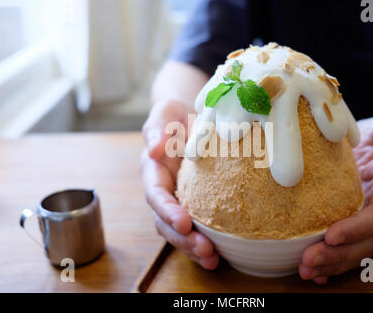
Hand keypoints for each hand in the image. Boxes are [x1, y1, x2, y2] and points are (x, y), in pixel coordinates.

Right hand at [141, 100, 218, 268]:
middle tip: (204, 249)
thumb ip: (157, 129)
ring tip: (211, 259)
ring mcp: (178, 200)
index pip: (156, 195)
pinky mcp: (195, 205)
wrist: (190, 119)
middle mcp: (163, 190)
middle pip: (165, 222)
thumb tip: (154, 150)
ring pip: (179, 231)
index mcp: (153, 171)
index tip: (183, 222)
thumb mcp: (164, 114)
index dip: (167, 211)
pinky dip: (205, 242)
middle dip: (182, 239)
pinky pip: (197, 227)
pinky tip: (219, 255)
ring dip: (193, 247)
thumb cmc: (175, 116)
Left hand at [299, 115, 372, 283]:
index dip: (357, 228)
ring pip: (356, 251)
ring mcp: (371, 224)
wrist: (369, 142)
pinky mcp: (355, 227)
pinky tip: (314, 273)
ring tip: (306, 271)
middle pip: (366, 241)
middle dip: (339, 255)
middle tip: (309, 261)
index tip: (331, 236)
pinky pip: (347, 249)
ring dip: (331, 264)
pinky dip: (331, 264)